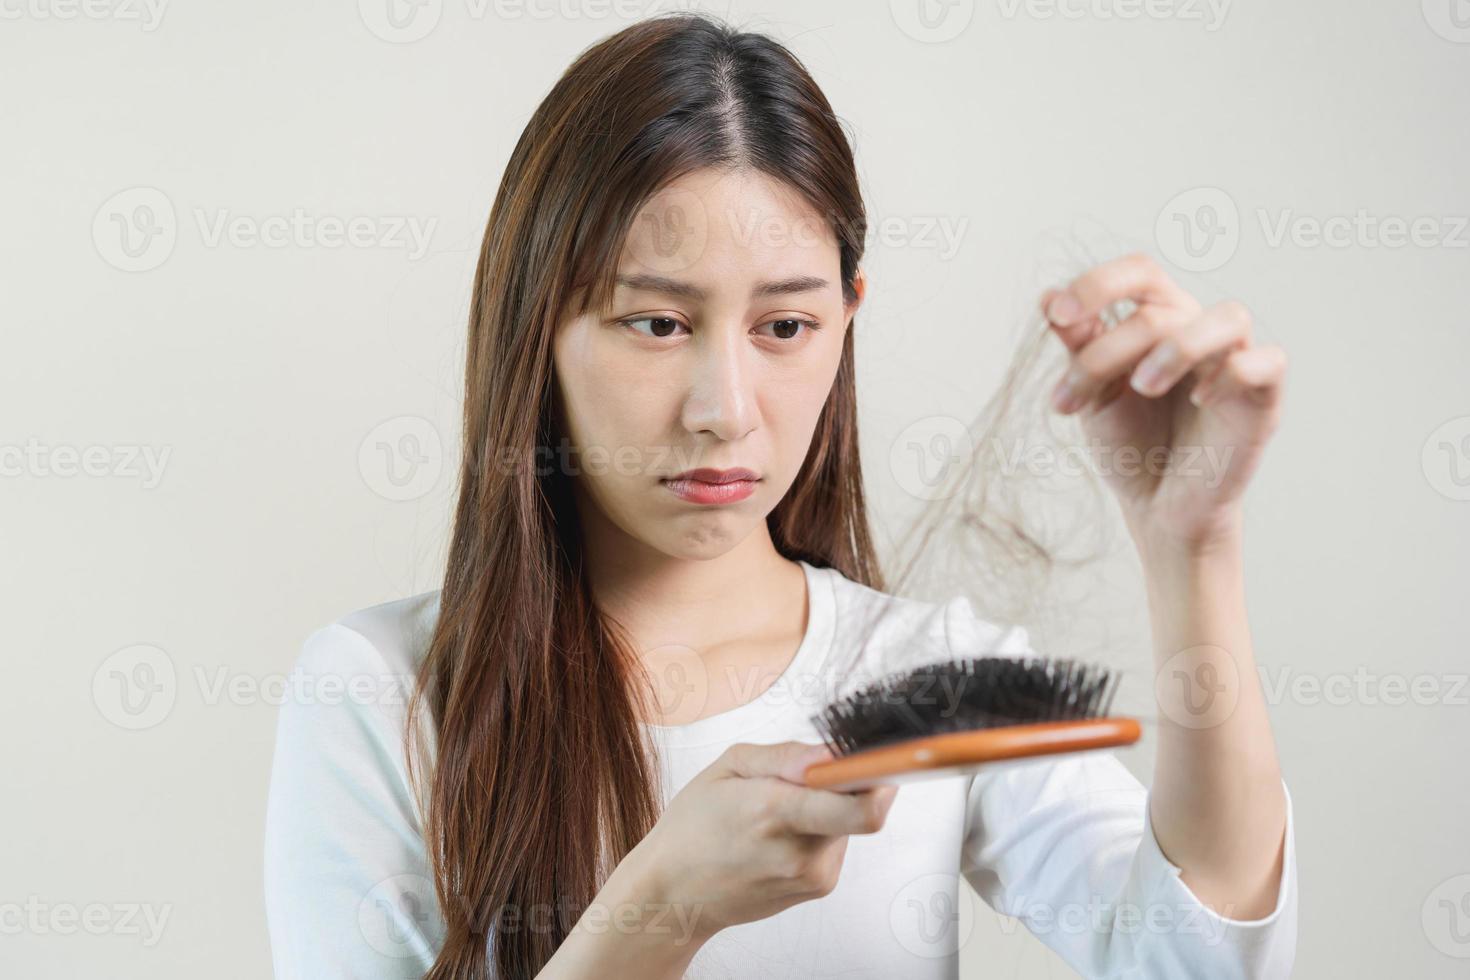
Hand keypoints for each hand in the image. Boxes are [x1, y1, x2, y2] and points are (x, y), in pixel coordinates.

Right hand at [625, 741, 896, 941]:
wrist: (674, 894)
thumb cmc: (693, 826)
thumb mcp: (727, 768)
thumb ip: (786, 755)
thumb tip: (832, 753)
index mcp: (776, 812)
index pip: (862, 807)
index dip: (883, 777)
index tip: (885, 757)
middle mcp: (802, 852)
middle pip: (861, 805)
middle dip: (845, 782)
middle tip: (809, 775)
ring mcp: (814, 875)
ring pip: (848, 819)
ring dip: (827, 806)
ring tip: (777, 810)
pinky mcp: (819, 887)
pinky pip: (836, 841)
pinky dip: (819, 828)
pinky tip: (779, 835)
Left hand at [1040, 253, 1286, 551]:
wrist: (1157, 507)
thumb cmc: (1130, 445)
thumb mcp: (1093, 395)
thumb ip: (1078, 347)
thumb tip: (1046, 297)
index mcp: (1158, 319)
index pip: (1139, 273)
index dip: (1098, 283)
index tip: (1059, 315)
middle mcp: (1199, 329)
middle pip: (1159, 309)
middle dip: (1105, 353)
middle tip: (1071, 397)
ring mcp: (1235, 360)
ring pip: (1227, 317)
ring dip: (1177, 347)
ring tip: (1142, 386)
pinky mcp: (1263, 398)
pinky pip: (1266, 361)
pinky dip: (1231, 373)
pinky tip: (1200, 399)